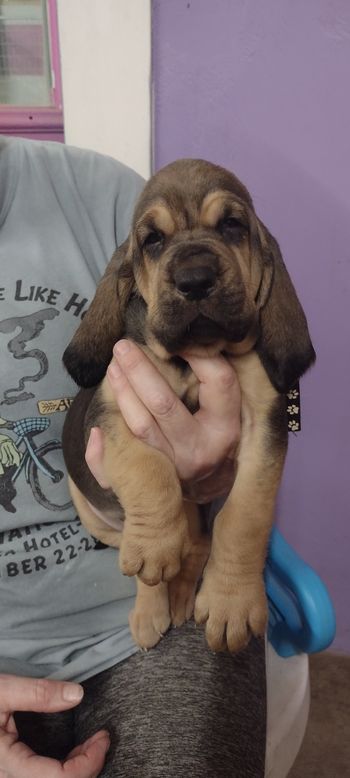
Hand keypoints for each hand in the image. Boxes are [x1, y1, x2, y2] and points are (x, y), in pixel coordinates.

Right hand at [0, 674, 108, 777]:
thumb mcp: (3, 690)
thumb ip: (37, 692)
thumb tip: (77, 694)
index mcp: (7, 761)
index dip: (89, 763)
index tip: (103, 738)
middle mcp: (7, 775)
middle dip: (89, 766)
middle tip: (101, 738)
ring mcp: (9, 774)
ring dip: (79, 769)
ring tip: (93, 743)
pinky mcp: (12, 769)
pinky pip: (44, 777)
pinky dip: (66, 769)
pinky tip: (75, 752)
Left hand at [86, 339, 239, 502]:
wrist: (208, 483)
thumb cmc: (212, 431)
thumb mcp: (224, 407)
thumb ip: (211, 375)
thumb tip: (184, 343)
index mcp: (224, 428)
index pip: (218, 382)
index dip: (199, 356)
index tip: (174, 338)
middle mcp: (199, 450)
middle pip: (164, 404)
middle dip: (139, 370)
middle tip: (122, 346)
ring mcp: (172, 468)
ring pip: (140, 426)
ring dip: (122, 393)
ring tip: (112, 367)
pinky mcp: (149, 481)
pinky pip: (118, 464)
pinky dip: (102, 447)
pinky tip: (97, 427)